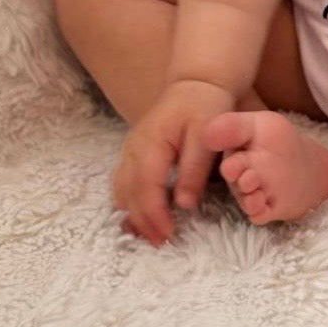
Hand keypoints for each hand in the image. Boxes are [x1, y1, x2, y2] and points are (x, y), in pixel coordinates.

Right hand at [112, 79, 233, 245]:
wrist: (196, 82)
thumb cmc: (205, 106)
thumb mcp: (206, 136)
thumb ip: (195, 169)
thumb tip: (184, 205)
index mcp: (151, 143)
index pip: (146, 187)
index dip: (154, 215)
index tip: (168, 236)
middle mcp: (133, 148)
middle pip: (129, 193)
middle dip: (143, 222)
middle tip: (161, 244)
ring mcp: (130, 149)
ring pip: (121, 189)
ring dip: (132, 214)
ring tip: (150, 235)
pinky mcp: (133, 151)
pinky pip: (122, 181)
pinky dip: (129, 201)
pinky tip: (140, 215)